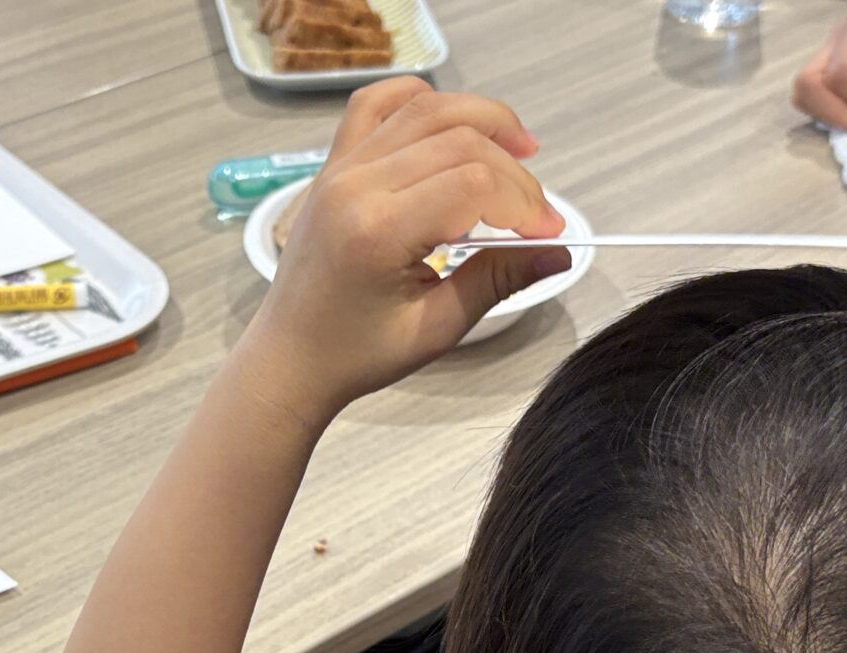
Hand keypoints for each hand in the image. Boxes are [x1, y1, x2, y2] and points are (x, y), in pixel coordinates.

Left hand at [240, 78, 567, 420]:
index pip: (473, 183)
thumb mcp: (434, 328)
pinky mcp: (334, 165)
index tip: (548, 234)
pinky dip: (421, 101)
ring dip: (482, 121)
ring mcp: (340, 168)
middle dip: (513, 171)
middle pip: (458, 140)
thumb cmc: (354, 354)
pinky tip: (454, 125)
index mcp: (377, 231)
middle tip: (537, 212)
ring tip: (518, 151)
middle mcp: (355, 186)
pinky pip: (377, 105)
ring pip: (425, 110)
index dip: (523, 202)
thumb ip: (496, 281)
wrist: (288, 357)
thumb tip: (558, 253)